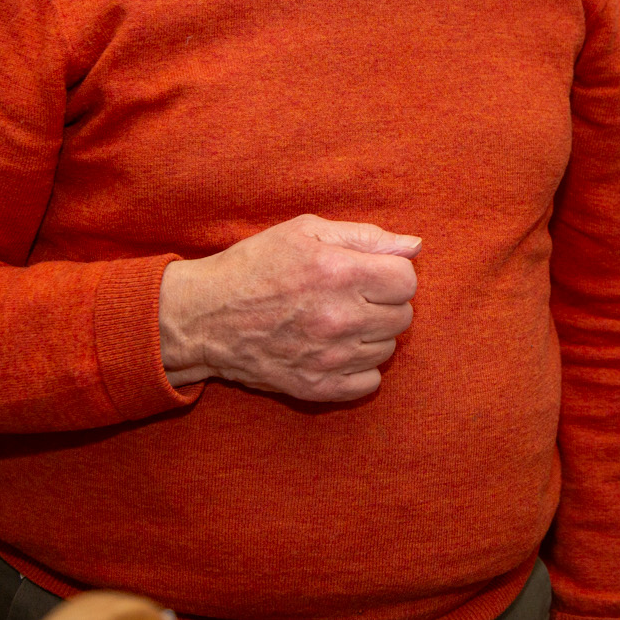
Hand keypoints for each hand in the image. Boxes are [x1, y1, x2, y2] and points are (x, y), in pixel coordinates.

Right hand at [158, 216, 420, 400]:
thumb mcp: (306, 232)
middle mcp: (339, 318)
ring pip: (387, 349)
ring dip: (372, 335)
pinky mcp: (317, 387)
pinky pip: (369, 382)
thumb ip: (366, 237)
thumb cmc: (256, 265)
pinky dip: (359, 368)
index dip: (393, 274)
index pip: (406, 281)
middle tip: (353, 296)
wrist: (205, 317)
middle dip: (384, 303)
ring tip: (340, 321)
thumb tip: (414, 246)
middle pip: (402, 316)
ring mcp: (329, 358)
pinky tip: (337, 350)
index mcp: (339, 273)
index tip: (372, 273)